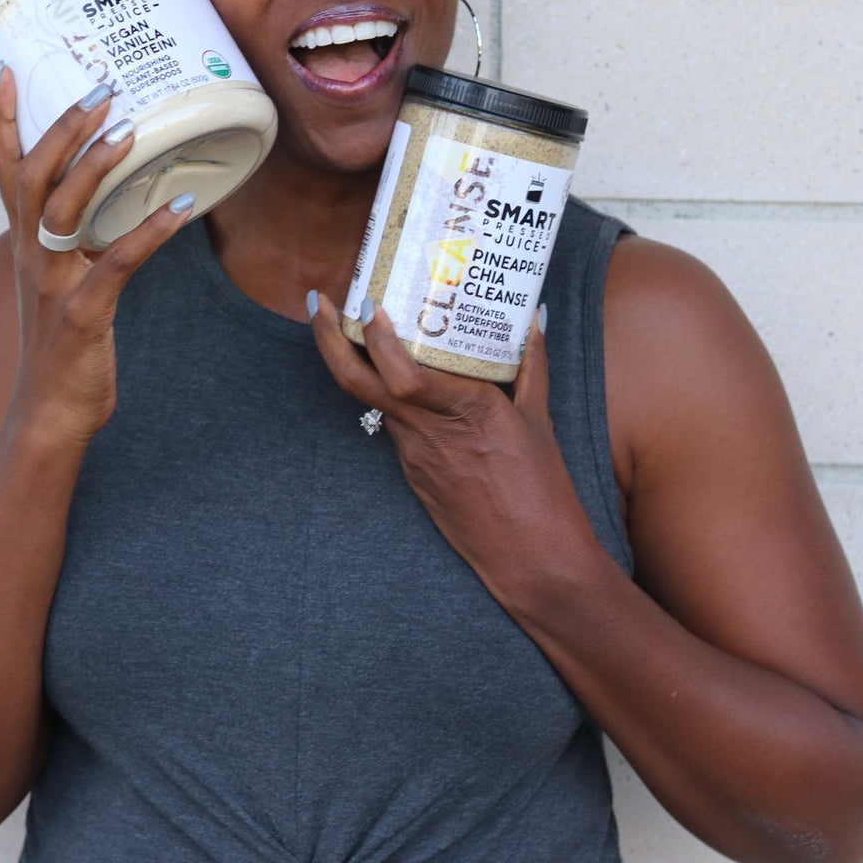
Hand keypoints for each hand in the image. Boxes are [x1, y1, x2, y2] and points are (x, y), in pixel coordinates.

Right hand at [0, 68, 193, 444]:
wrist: (48, 414)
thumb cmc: (59, 345)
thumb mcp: (57, 283)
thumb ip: (70, 242)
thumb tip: (99, 203)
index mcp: (24, 244)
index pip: (4, 170)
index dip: (2, 121)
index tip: (9, 71)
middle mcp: (31, 256)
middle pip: (35, 176)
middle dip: (62, 127)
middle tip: (98, 88)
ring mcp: (53, 283)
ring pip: (65, 209)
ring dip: (97, 166)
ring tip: (129, 128)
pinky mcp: (84, 312)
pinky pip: (118, 261)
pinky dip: (149, 231)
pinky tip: (178, 205)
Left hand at [307, 293, 599, 606]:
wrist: (531, 561)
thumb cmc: (544, 493)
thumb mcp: (542, 421)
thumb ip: (532, 365)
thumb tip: (533, 317)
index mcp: (469, 412)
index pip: (405, 375)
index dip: (378, 339)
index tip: (366, 304)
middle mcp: (430, 432)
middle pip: (359, 384)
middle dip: (329, 339)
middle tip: (318, 301)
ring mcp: (414, 456)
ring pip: (369, 401)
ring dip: (350, 360)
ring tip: (347, 322)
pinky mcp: (411, 473)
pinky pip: (391, 423)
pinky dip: (382, 391)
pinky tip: (388, 371)